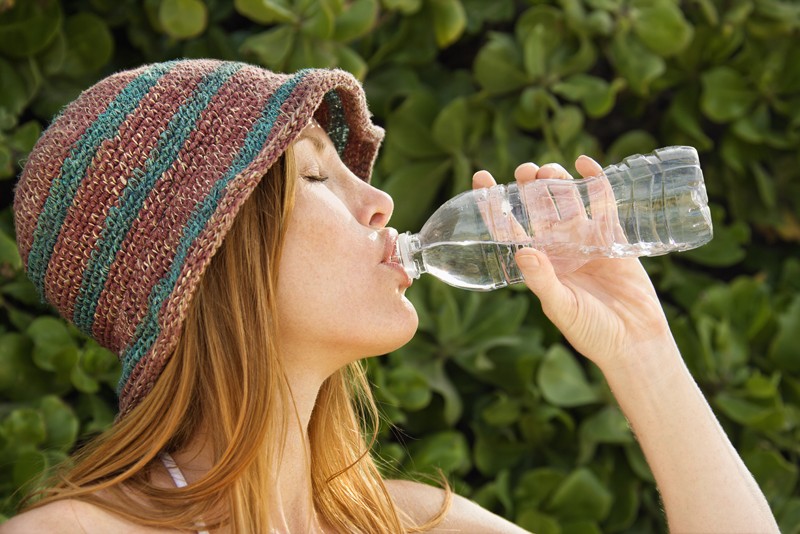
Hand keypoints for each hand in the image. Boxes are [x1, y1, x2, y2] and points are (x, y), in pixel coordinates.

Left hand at [473, 157, 675, 370]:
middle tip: (524, 170)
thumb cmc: (592, 332)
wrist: (634, 342)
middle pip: (538, 208)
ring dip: (557, 181)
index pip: (509, 228)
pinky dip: (595, 181)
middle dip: (528, 186)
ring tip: (548, 169)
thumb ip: (542, 281)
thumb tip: (522, 252)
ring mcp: (585, 240)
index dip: (494, 204)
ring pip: (567, 200)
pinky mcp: (612, 237)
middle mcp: (558, 248)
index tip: (480, 178)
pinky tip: (586, 162)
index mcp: (538, 264)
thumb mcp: (561, 307)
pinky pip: (603, 203)